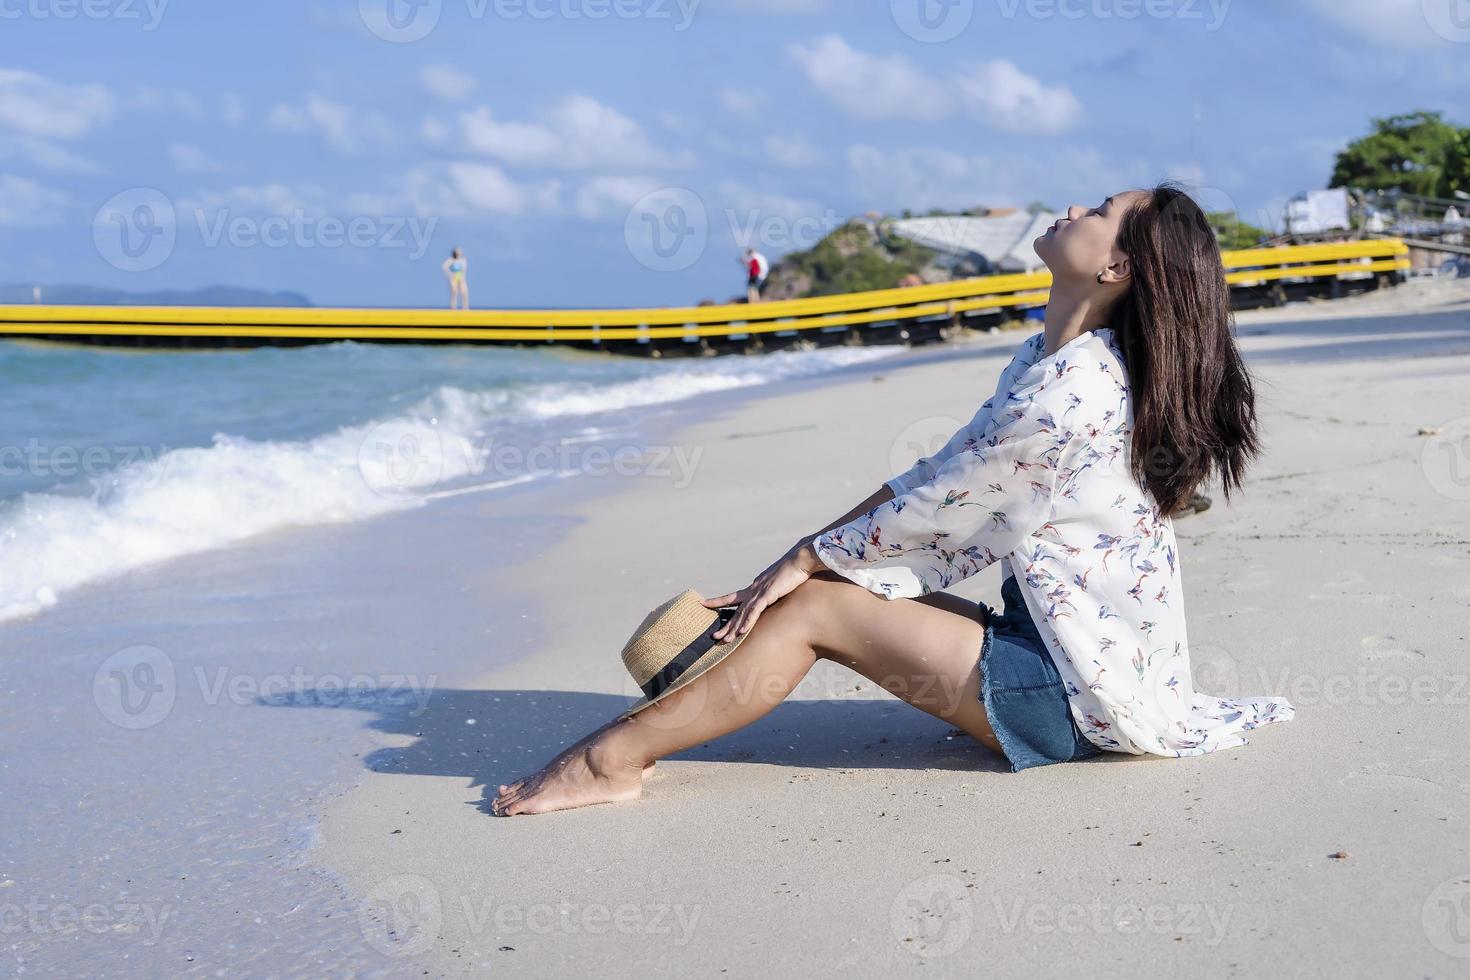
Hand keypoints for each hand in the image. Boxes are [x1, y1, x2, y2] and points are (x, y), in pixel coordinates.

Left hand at [703, 540, 823, 641]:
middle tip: (714, 636)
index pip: (732, 597)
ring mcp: (760, 592)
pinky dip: (748, 621)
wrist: (800, 561)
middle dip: (726, 625)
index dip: (718, 601)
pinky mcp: (769, 594)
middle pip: (736, 610)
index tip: (704, 604)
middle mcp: (754, 590)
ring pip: (743, 613)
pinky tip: (742, 630)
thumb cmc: (792, 573)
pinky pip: (756, 610)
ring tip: (725, 639)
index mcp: (754, 588)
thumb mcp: (777, 585)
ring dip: (734, 628)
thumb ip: (771, 594)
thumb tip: (768, 600)